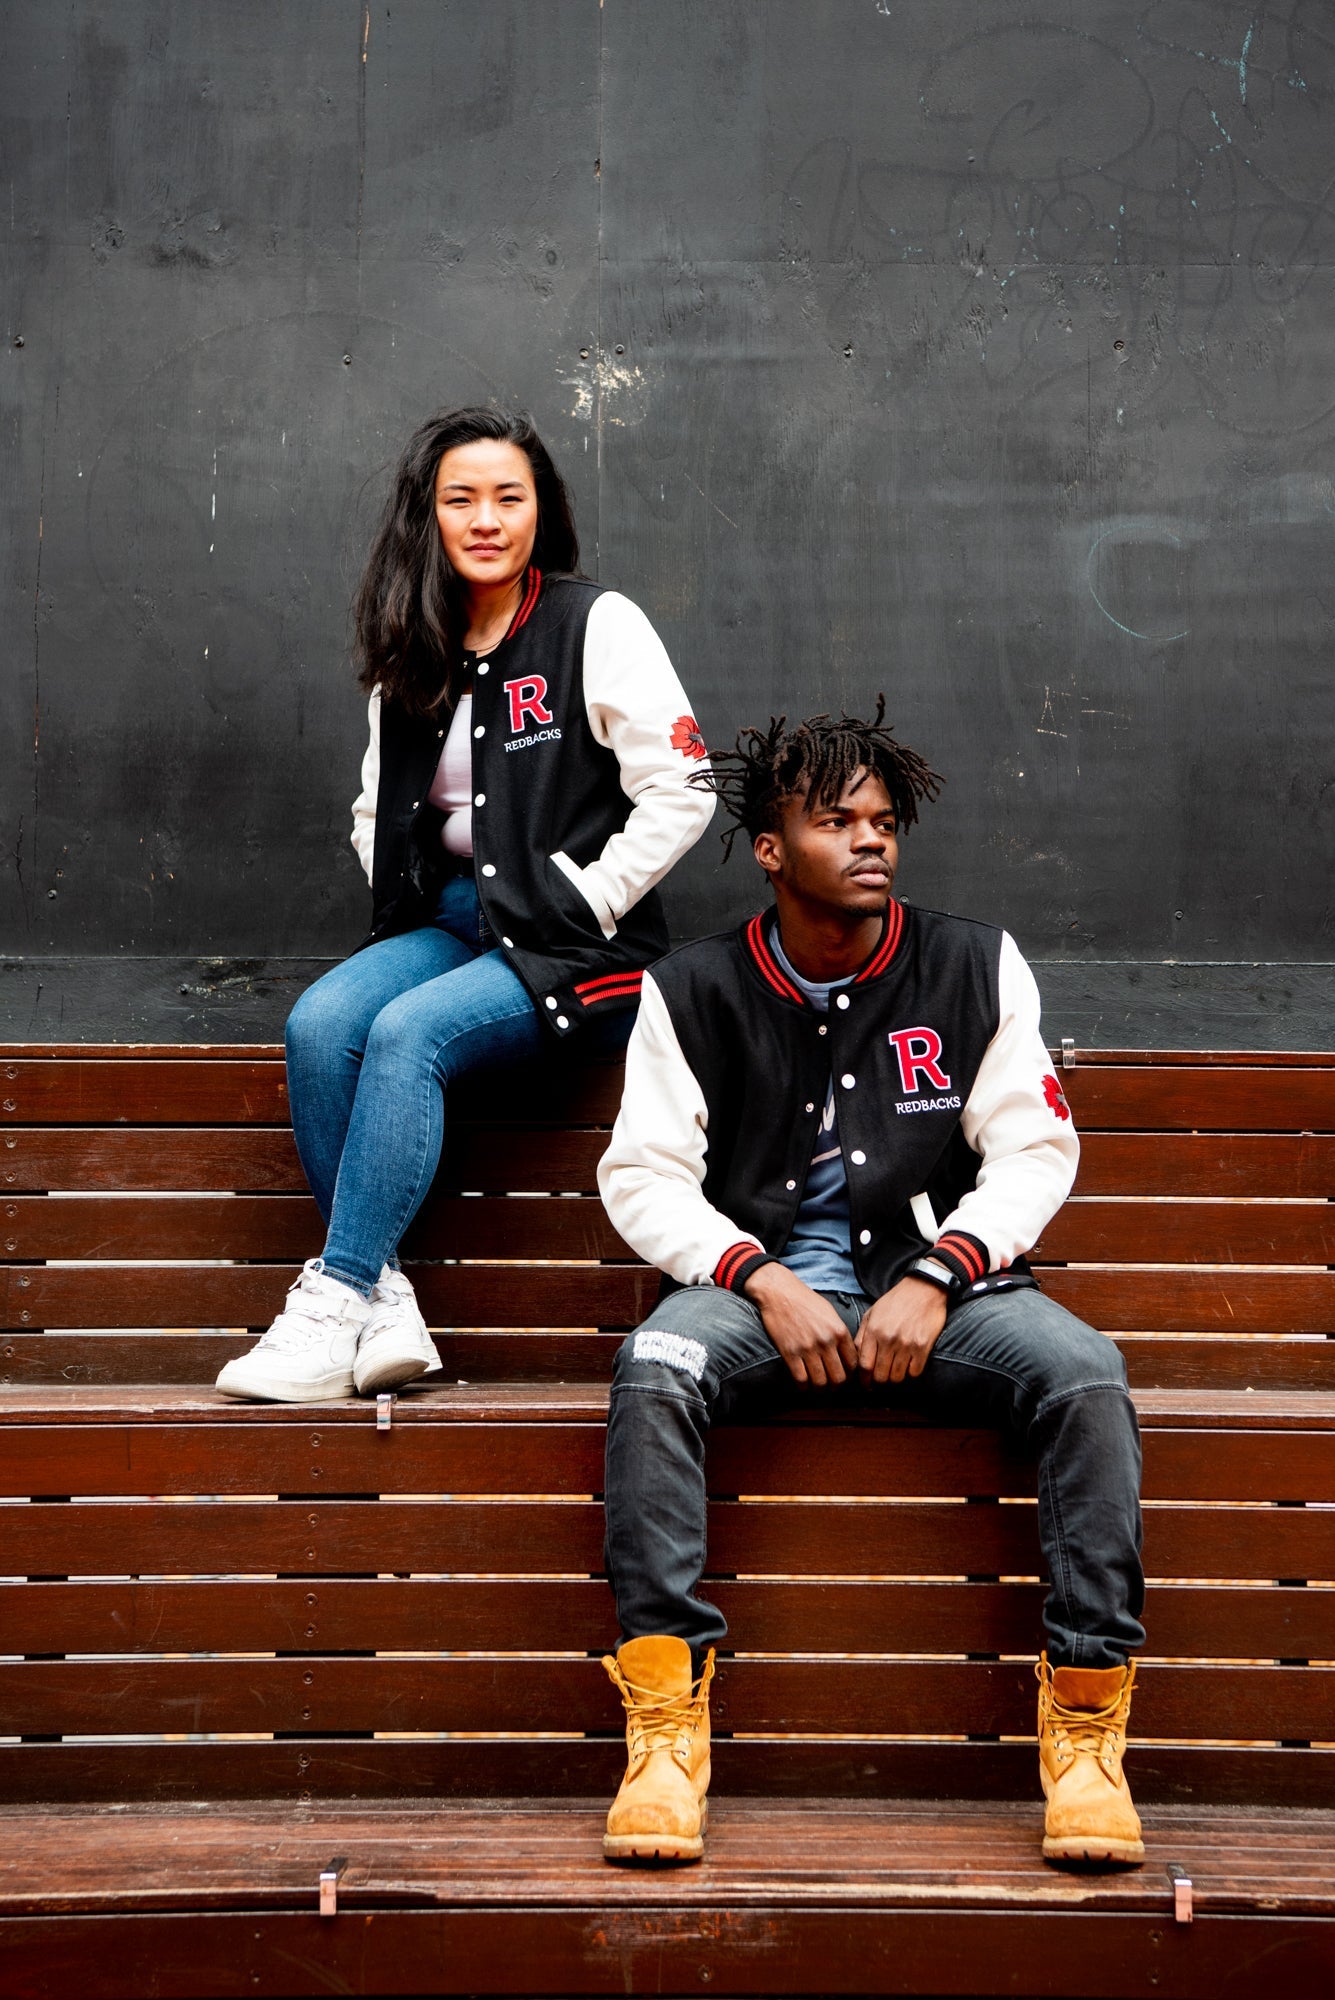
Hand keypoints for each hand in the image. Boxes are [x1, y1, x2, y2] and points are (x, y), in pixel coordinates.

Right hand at [743, 1262, 859, 1386]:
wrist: (780, 1292)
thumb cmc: (805, 1301)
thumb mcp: (830, 1313)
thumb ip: (840, 1334)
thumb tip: (848, 1355)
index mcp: (839, 1331)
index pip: (853, 1364)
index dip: (850, 1374)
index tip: (844, 1376)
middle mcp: (826, 1341)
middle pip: (839, 1378)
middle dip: (836, 1386)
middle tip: (831, 1386)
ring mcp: (807, 1348)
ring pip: (820, 1382)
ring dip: (820, 1389)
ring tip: (817, 1387)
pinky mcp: (790, 1352)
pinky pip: (801, 1379)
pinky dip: (803, 1387)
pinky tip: (803, 1384)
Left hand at [855, 1276, 948, 1385]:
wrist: (923, 1289)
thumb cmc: (896, 1302)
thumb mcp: (872, 1313)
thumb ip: (862, 1335)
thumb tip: (856, 1357)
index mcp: (874, 1331)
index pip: (865, 1365)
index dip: (864, 1379)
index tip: (866, 1384)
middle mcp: (889, 1339)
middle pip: (881, 1376)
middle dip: (880, 1380)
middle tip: (882, 1377)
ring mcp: (907, 1344)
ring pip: (897, 1377)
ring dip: (895, 1377)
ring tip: (895, 1369)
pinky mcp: (923, 1346)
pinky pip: (915, 1372)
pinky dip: (911, 1372)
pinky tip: (909, 1363)